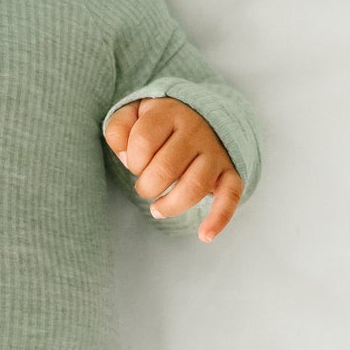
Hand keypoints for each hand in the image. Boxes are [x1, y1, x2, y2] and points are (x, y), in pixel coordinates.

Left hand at [104, 97, 243, 242]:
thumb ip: (118, 130)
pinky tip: (205, 235)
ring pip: (195, 185)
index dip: (132, 160)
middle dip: (147, 186)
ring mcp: (215, 153)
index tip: (135, 163)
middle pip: (166, 168)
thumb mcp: (133, 115)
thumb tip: (126, 157)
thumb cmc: (160, 122)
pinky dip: (219, 218)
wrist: (203, 115)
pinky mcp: (230, 173)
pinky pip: (231, 195)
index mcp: (169, 114)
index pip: (143, 141)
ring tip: (157, 209)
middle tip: (145, 187)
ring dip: (171, 205)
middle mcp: (196, 131)